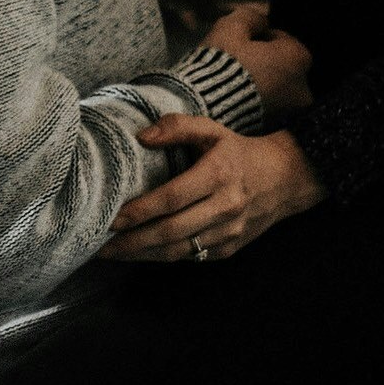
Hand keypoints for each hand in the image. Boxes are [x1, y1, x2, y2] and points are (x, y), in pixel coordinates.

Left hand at [103, 121, 325, 260]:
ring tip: (111, 253)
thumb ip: (177, 127)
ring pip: (178, 251)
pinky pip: (190, 257)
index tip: (110, 217)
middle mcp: (225, 208)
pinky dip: (162, 257)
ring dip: (141, 255)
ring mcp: (229, 233)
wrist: (285, 180)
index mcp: (218, 175)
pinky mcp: (229, 250)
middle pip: (170, 231)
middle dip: (131, 241)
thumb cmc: (240, 152)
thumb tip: (141, 137)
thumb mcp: (213, 130)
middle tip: (98, 244)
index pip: (171, 198)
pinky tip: (140, 253)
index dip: (139, 211)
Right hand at [203, 2, 311, 117]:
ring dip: (260, 85)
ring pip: (276, 90)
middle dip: (264, 63)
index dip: (261, 38)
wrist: (203, 110)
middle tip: (237, 64)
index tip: (242, 43)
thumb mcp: (232, 27)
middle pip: (283, 67)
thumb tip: (262, 21)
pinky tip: (234, 101)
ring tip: (233, 84)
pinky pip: (267, 111)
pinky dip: (256, 105)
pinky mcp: (275, 132)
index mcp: (297, 59)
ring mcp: (290, 114)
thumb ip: (252, 17)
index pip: (283, 41)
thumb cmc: (220, 65)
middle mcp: (303, 89)